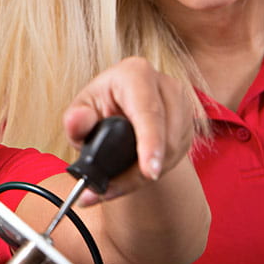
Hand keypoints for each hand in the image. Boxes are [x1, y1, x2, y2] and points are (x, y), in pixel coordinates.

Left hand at [64, 56, 195, 203]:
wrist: (119, 114)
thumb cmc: (98, 110)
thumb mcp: (79, 112)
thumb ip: (75, 120)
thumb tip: (77, 122)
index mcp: (135, 74)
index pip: (148, 110)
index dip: (150, 141)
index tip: (150, 171)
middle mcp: (165, 84)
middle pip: (164, 136)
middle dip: (140, 171)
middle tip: (110, 190)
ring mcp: (182, 104)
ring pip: (172, 151)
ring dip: (144, 175)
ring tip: (116, 183)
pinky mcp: (189, 124)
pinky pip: (176, 156)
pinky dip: (154, 171)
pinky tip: (134, 174)